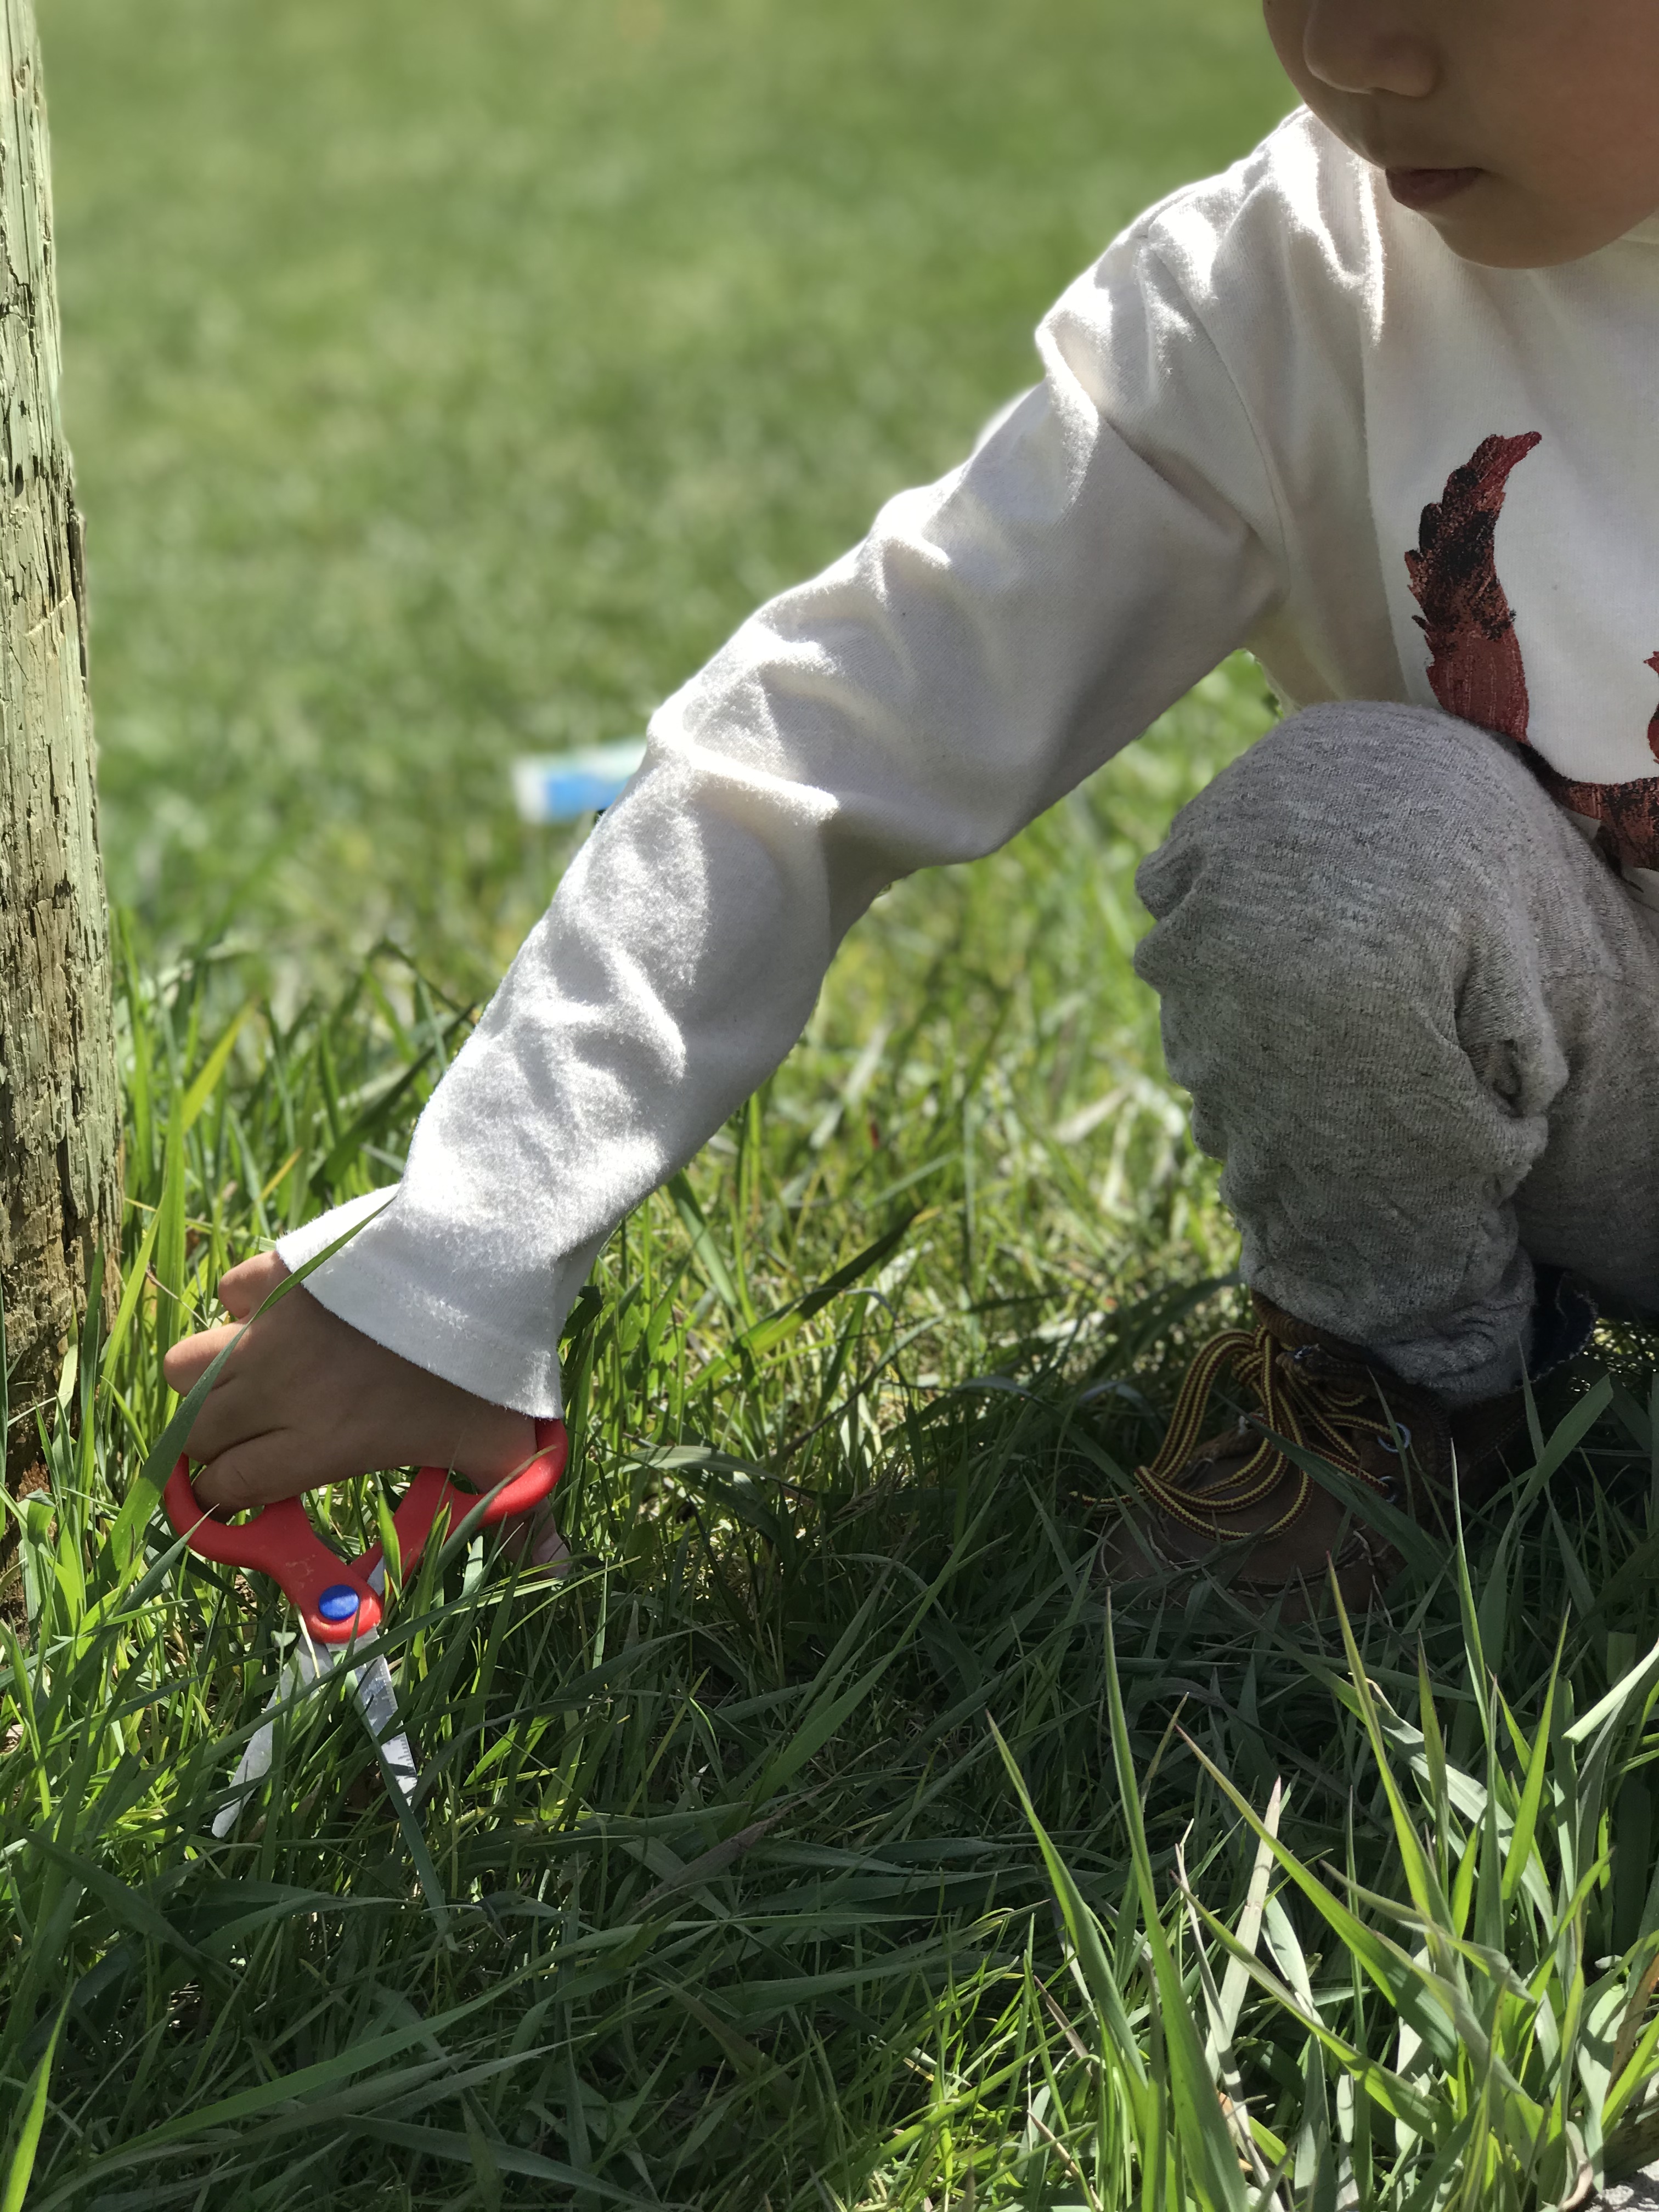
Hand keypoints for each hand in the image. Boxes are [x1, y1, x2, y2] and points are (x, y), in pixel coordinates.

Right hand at [162, 1252, 538, 1513]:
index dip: (227, 1498)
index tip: (243, 1496)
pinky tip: (281, 1312)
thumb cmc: (486, 1364)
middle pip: (196, 1434)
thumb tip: (554, 1570)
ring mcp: (267, 1329)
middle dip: (211, 1448)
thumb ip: (514, 1511)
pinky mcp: (276, 1271)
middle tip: (243, 1443)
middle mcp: (275, 1392)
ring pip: (186, 1367)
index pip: (230, 1487)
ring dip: (207, 1380)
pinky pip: (228, 1293)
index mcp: (316, 1444)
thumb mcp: (501, 1444)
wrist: (478, 1265)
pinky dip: (242, 1305)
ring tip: (246, 1382)